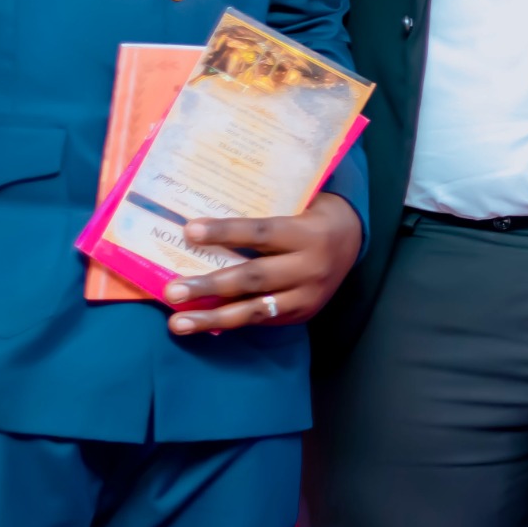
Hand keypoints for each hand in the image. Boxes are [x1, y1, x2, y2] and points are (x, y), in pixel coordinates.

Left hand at [165, 194, 362, 335]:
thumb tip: (211, 205)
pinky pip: (262, 320)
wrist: (354, 240)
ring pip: (255, 310)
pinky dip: (230, 323)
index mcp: (308, 234)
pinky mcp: (302, 313)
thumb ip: (264, 207)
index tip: (190, 231)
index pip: (262, 233)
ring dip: (213, 317)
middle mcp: (309, 267)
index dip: (226, 232)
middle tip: (172, 290)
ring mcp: (307, 296)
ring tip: (178, 323)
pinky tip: (202, 325)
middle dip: (209, 286)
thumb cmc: (313, 214)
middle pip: (254, 277)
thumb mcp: (299, 201)